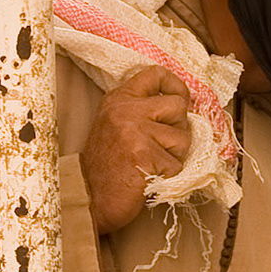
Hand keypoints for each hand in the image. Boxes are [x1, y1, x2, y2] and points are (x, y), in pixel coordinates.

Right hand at [79, 66, 192, 232]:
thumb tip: (183, 103)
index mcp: (119, 99)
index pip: (155, 73)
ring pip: (182, 137)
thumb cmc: (107, 166)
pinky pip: (177, 164)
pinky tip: (148, 177)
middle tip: (160, 146)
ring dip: (174, 156)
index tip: (181, 99)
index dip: (176, 85)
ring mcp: (135, 131)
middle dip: (178, 128)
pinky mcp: (144, 154)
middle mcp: (125, 109)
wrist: (88, 198)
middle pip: (178, 105)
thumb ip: (143, 110)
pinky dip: (169, 176)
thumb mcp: (118, 125)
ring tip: (151, 164)